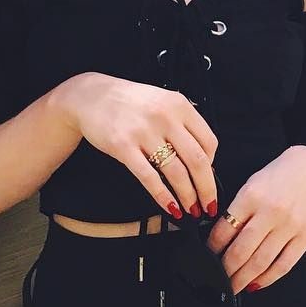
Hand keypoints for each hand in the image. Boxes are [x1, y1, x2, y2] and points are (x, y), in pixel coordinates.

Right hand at [55, 72, 217, 220]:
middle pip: (197, 160)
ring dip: (188, 196)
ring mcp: (143, 132)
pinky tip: (170, 207)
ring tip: (191, 209)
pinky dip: (163, 196)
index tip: (210, 178)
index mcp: (179, 105)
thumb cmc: (129, 102)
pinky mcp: (123, 147)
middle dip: (207, 189)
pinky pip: (149, 177)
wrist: (92, 96)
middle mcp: (165, 117)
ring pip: (176, 172)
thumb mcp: (162, 101)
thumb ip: (182, 125)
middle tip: (209, 205)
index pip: (208, 141)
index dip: (213, 165)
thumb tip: (203, 159)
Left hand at [204, 146, 305, 293]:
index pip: (225, 229)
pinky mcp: (305, 237)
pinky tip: (255, 284)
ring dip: (243, 278)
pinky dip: (267, 278)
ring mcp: (290, 226)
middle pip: (242, 250)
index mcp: (251, 196)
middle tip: (215, 280)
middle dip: (225, 270)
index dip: (212, 248)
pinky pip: (284, 265)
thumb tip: (217, 239)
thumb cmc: (276, 177)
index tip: (206, 257)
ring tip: (232, 287)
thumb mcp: (250, 185)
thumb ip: (236, 209)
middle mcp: (271, 212)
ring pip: (261, 261)